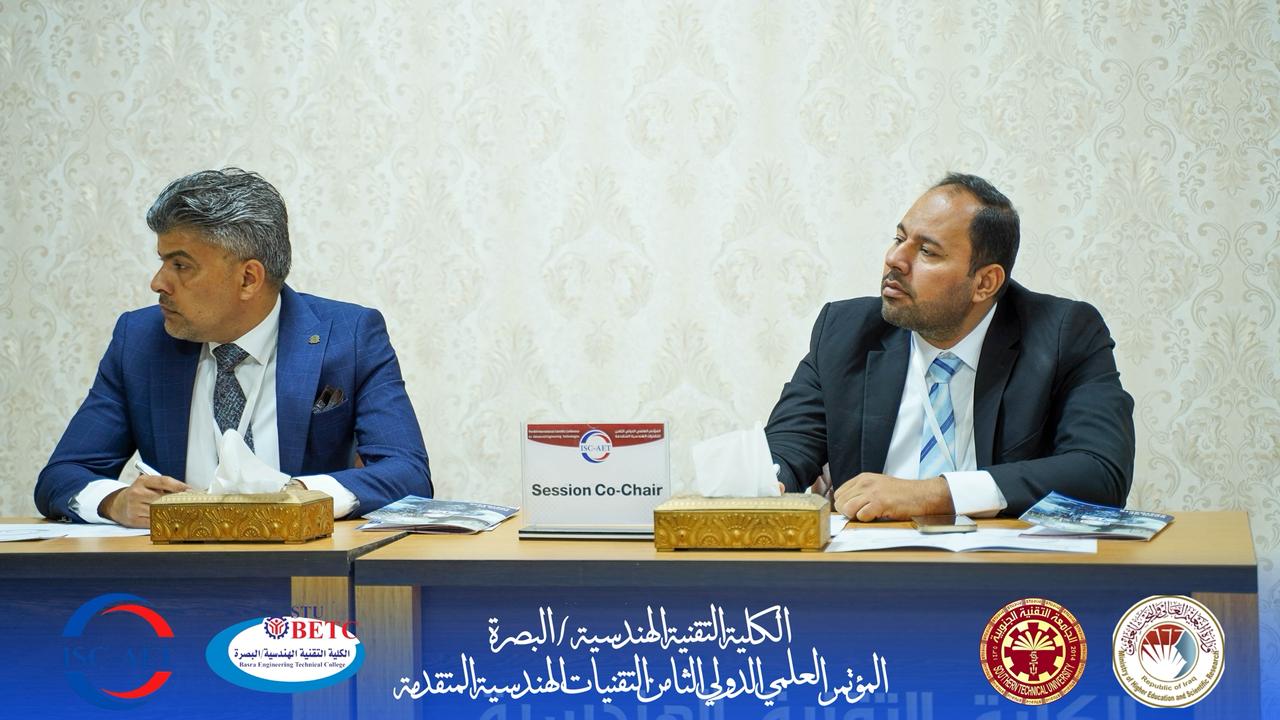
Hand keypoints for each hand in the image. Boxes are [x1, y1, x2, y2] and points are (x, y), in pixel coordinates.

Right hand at [99, 474, 188, 527]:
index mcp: (142, 481)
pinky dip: (163, 522)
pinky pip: (153, 522)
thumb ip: (164, 486)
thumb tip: (187, 491)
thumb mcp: (148, 484)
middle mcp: (137, 493)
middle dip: (179, 501)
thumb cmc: (139, 493)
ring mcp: (134, 507)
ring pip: (159, 510)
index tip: (191, 491)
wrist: (117, 505)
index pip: (164, 481)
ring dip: (173, 512)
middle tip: (192, 503)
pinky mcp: (133, 520)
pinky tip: (171, 521)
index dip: (179, 486)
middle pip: (163, 497)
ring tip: (183, 512)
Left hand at [833, 472, 953, 520]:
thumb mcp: (878, 486)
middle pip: (840, 502)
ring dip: (855, 516)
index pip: (838, 494)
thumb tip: (845, 507)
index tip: (852, 511)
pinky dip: (866, 520)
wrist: (922, 495)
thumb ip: (861, 493)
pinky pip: (861, 515)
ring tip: (868, 515)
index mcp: (863, 478)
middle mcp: (865, 483)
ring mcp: (872, 492)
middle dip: (848, 512)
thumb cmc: (902, 494)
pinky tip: (877, 516)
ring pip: (847, 508)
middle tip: (862, 514)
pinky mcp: (880, 502)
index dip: (843, 505)